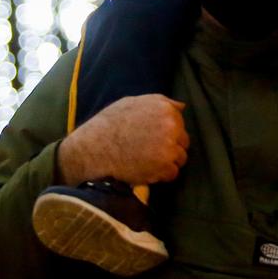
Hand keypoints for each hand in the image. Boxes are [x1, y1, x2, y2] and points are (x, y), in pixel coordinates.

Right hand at [58, 94, 188, 186]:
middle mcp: (172, 126)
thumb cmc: (109, 124)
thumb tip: (181, 106)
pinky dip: (161, 175)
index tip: (152, 138)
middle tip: (149, 152)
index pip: (179, 124)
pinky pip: (173, 173)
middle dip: (170, 147)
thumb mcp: (132, 103)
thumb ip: (160, 103)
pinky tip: (146, 170)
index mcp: (165, 109)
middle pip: (183, 142)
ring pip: (180, 158)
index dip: (167, 133)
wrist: (94, 149)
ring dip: (167, 162)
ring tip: (147, 161)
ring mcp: (170, 147)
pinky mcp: (165, 167)